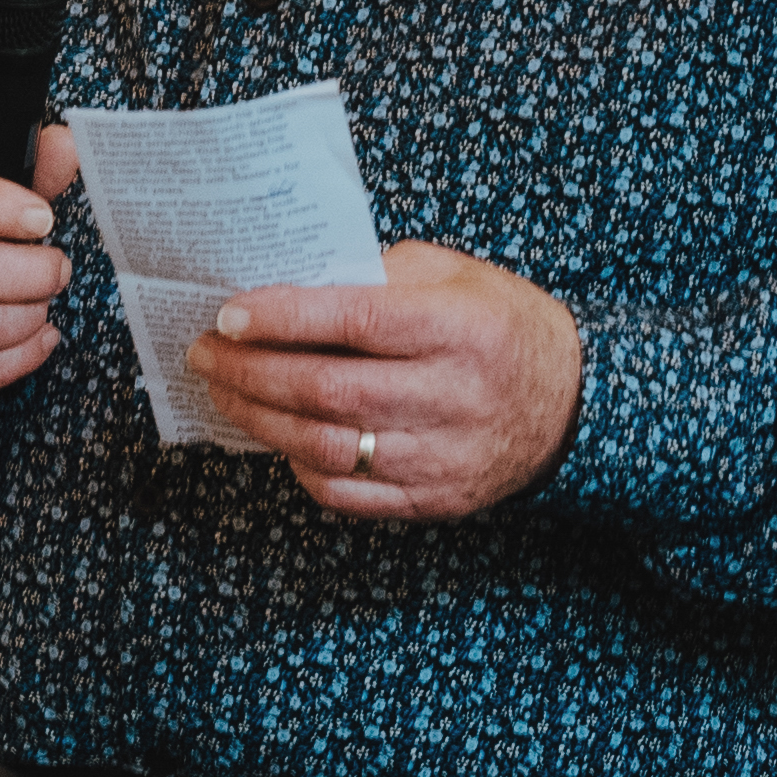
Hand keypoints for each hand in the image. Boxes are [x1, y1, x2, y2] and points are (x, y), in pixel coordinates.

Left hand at [190, 242, 588, 519]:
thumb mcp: (454, 276)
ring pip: (328, 447)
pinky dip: (300, 467)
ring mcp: (443, 457)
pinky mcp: (434, 500)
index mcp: (460, 328)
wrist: (571, 404)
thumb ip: (377, 277)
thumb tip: (288, 284)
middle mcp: (453, 396)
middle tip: (205, 353)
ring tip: (224, 392)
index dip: (283, 318)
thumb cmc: (499, 325)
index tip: (228, 314)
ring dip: (260, 421)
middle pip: (328, 390)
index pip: (356, 321)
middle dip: (251, 371)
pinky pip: (348, 493)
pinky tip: (277, 439)